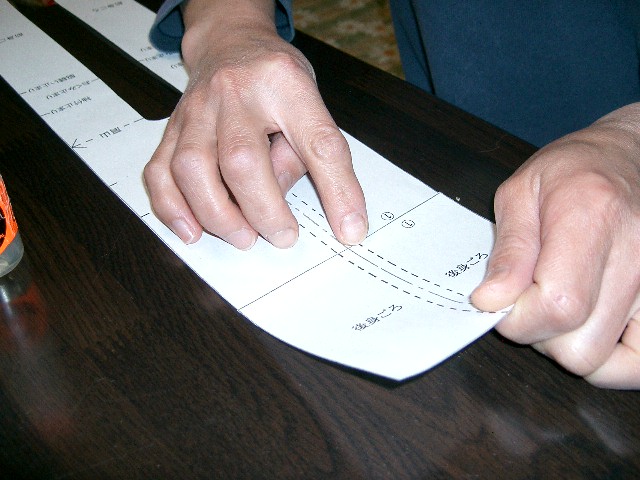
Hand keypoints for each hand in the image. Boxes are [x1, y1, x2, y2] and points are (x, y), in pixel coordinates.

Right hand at [144, 0, 367, 249]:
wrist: (230, 42)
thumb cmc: (275, 80)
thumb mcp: (309, 103)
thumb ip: (305, 156)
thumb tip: (280, 212)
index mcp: (286, 83)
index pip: (318, 141)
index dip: (337, 190)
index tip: (349, 228)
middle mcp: (236, 91)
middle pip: (242, 160)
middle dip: (263, 211)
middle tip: (283, 237)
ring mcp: (197, 108)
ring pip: (193, 169)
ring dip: (218, 215)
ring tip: (243, 237)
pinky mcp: (173, 127)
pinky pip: (160, 172)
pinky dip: (173, 209)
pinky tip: (194, 231)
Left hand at [472, 104, 639, 388]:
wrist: (630, 155)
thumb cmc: (576, 170)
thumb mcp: (522, 192)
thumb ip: (508, 250)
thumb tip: (490, 300)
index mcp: (591, 219)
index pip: (557, 307)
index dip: (518, 320)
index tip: (500, 303)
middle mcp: (636, 255)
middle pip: (579, 346)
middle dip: (539, 335)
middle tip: (530, 301)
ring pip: (604, 362)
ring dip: (569, 345)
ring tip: (560, 309)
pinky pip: (637, 364)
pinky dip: (608, 359)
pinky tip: (591, 326)